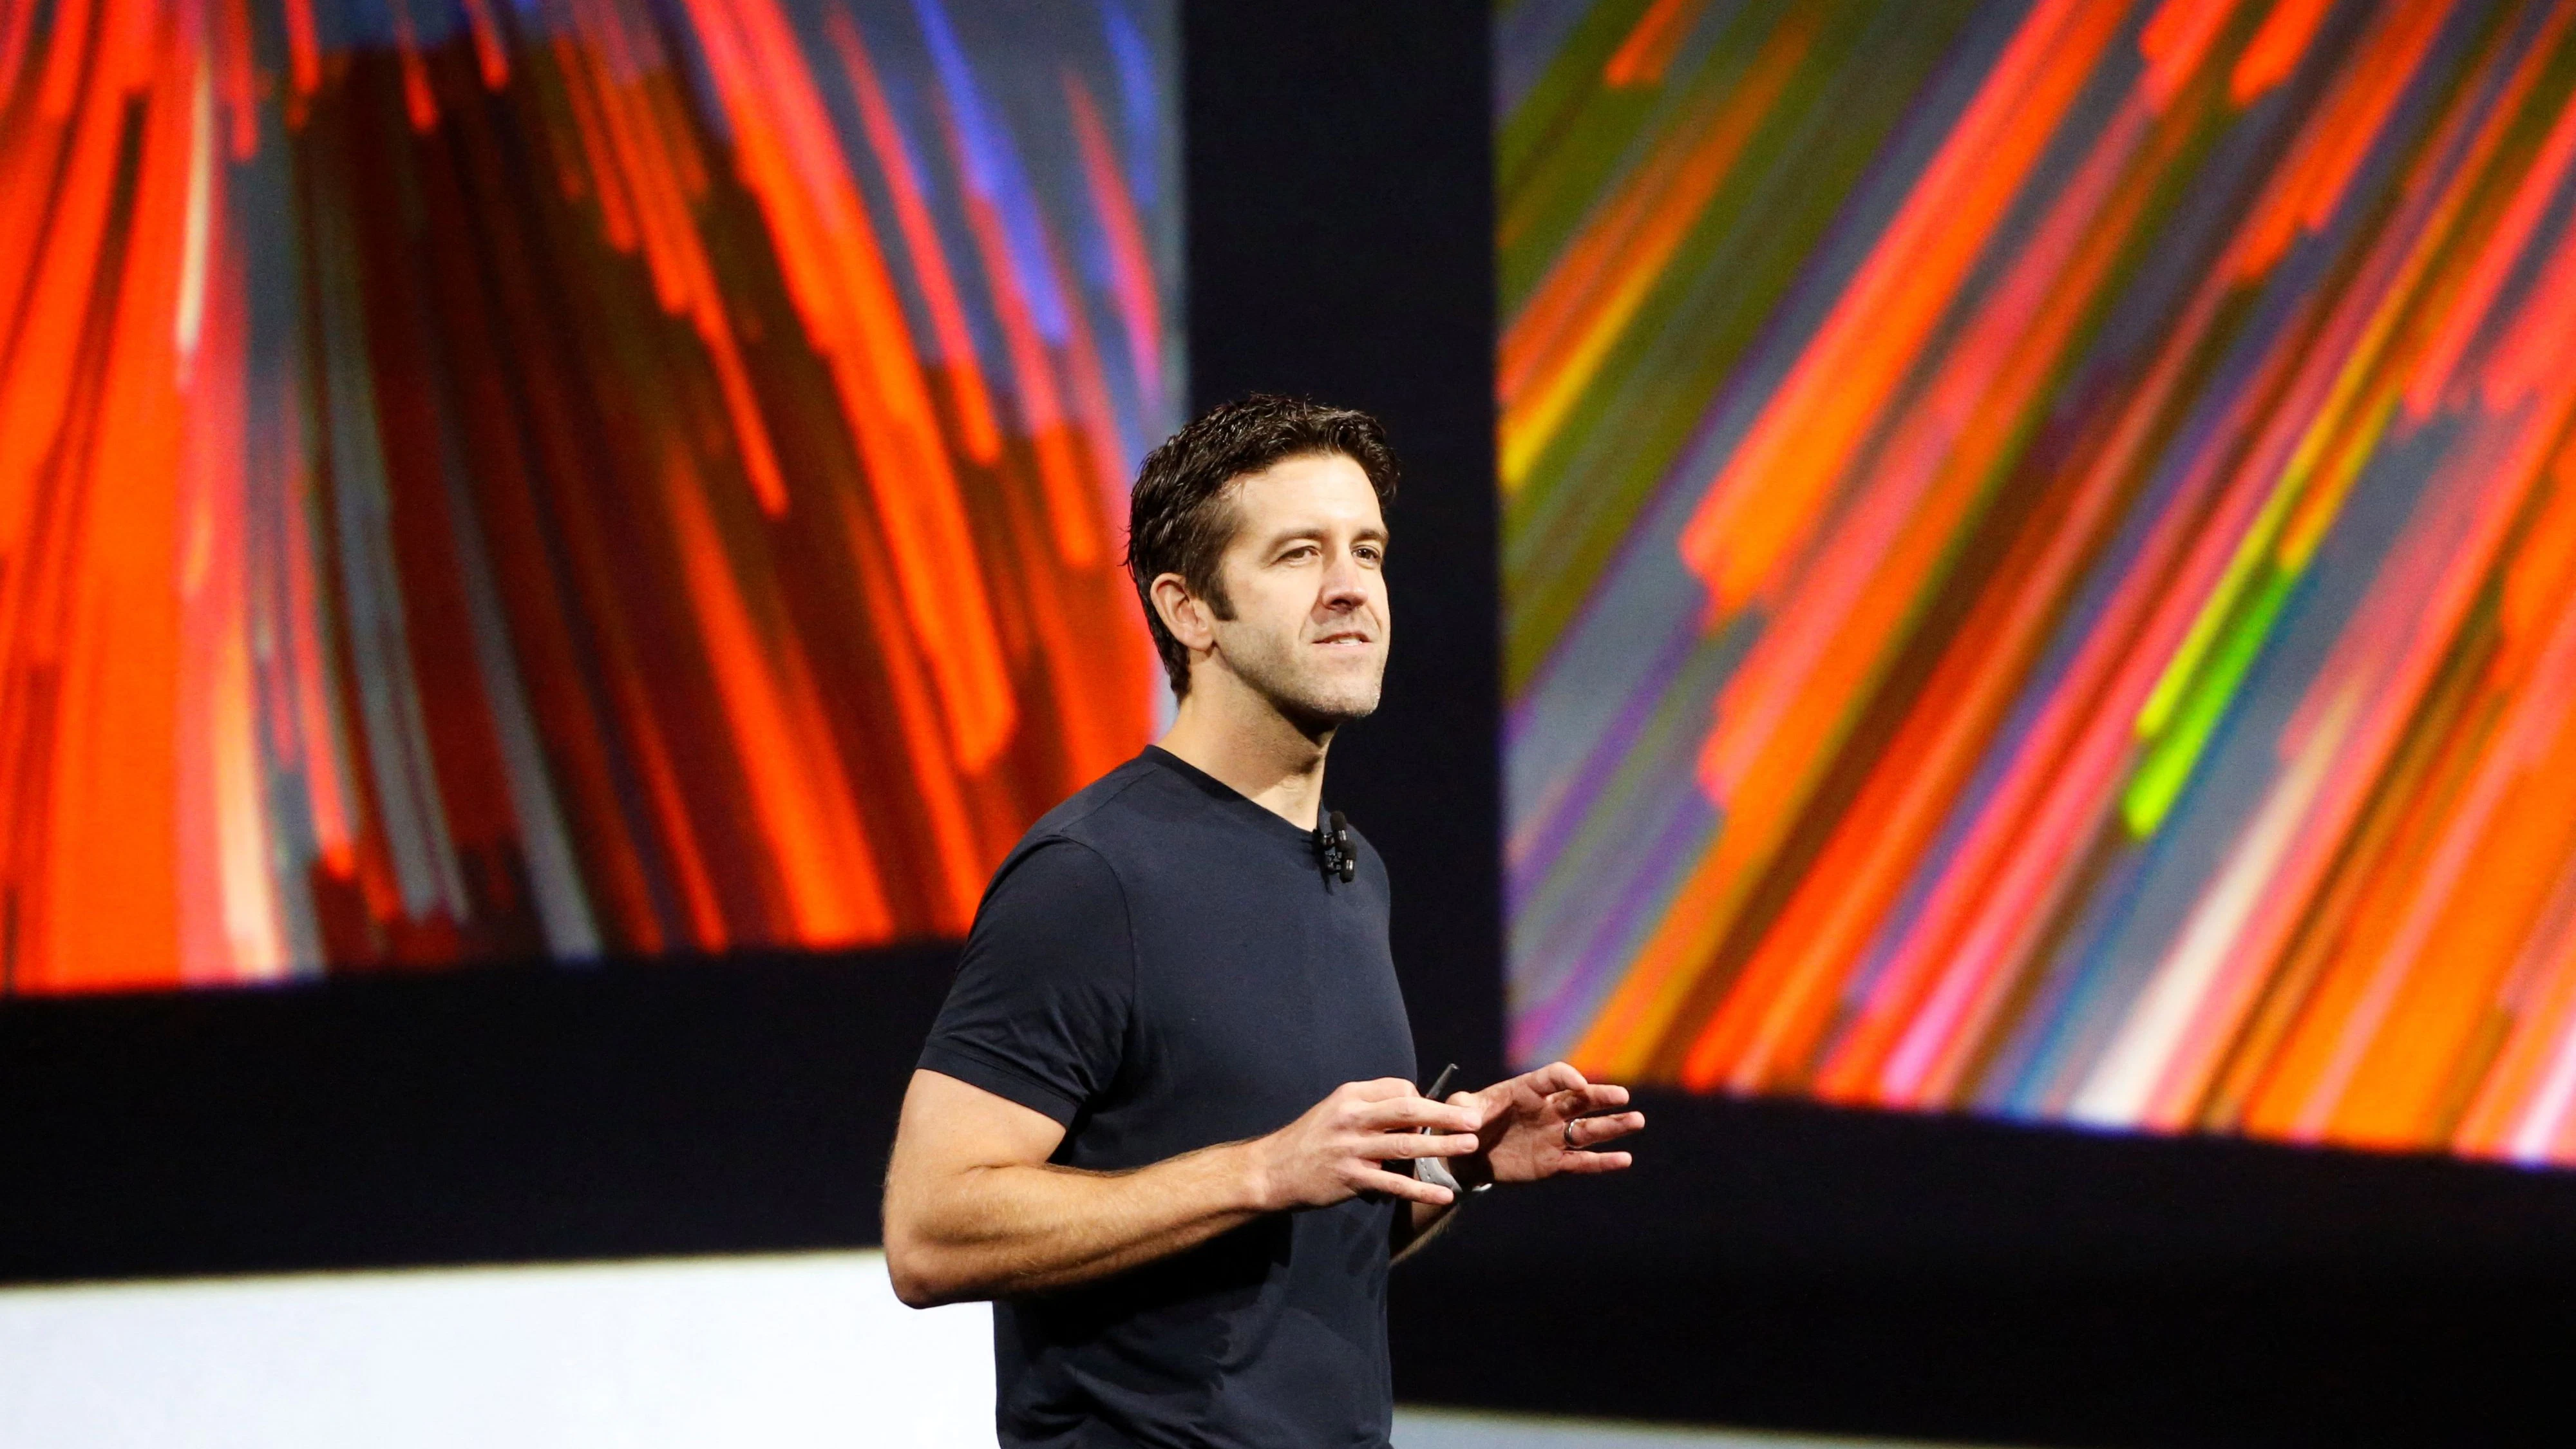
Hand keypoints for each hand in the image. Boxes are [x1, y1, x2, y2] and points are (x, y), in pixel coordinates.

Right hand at [1249, 1078, 1486, 1209]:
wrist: (1272, 1170)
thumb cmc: (1311, 1139)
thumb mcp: (1336, 1110)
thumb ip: (1372, 1107)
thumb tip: (1416, 1107)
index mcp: (1350, 1096)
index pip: (1399, 1089)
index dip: (1425, 1100)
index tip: (1441, 1113)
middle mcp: (1351, 1118)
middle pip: (1407, 1110)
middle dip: (1445, 1114)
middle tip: (1475, 1119)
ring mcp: (1351, 1149)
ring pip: (1405, 1145)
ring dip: (1441, 1146)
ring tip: (1470, 1145)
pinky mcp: (1351, 1178)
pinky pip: (1393, 1185)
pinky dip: (1421, 1190)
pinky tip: (1444, 1195)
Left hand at [1447, 1061, 1641, 1185]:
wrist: (1466, 1155)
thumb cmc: (1464, 1123)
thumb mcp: (1457, 1110)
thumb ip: (1462, 1107)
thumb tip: (1469, 1115)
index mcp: (1526, 1090)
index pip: (1552, 1077)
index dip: (1566, 1078)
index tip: (1578, 1083)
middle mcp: (1547, 1110)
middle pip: (1580, 1101)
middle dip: (1601, 1097)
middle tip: (1624, 1097)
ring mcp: (1553, 1136)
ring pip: (1588, 1130)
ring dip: (1613, 1126)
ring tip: (1637, 1120)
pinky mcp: (1554, 1163)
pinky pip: (1582, 1162)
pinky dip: (1602, 1162)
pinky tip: (1625, 1159)